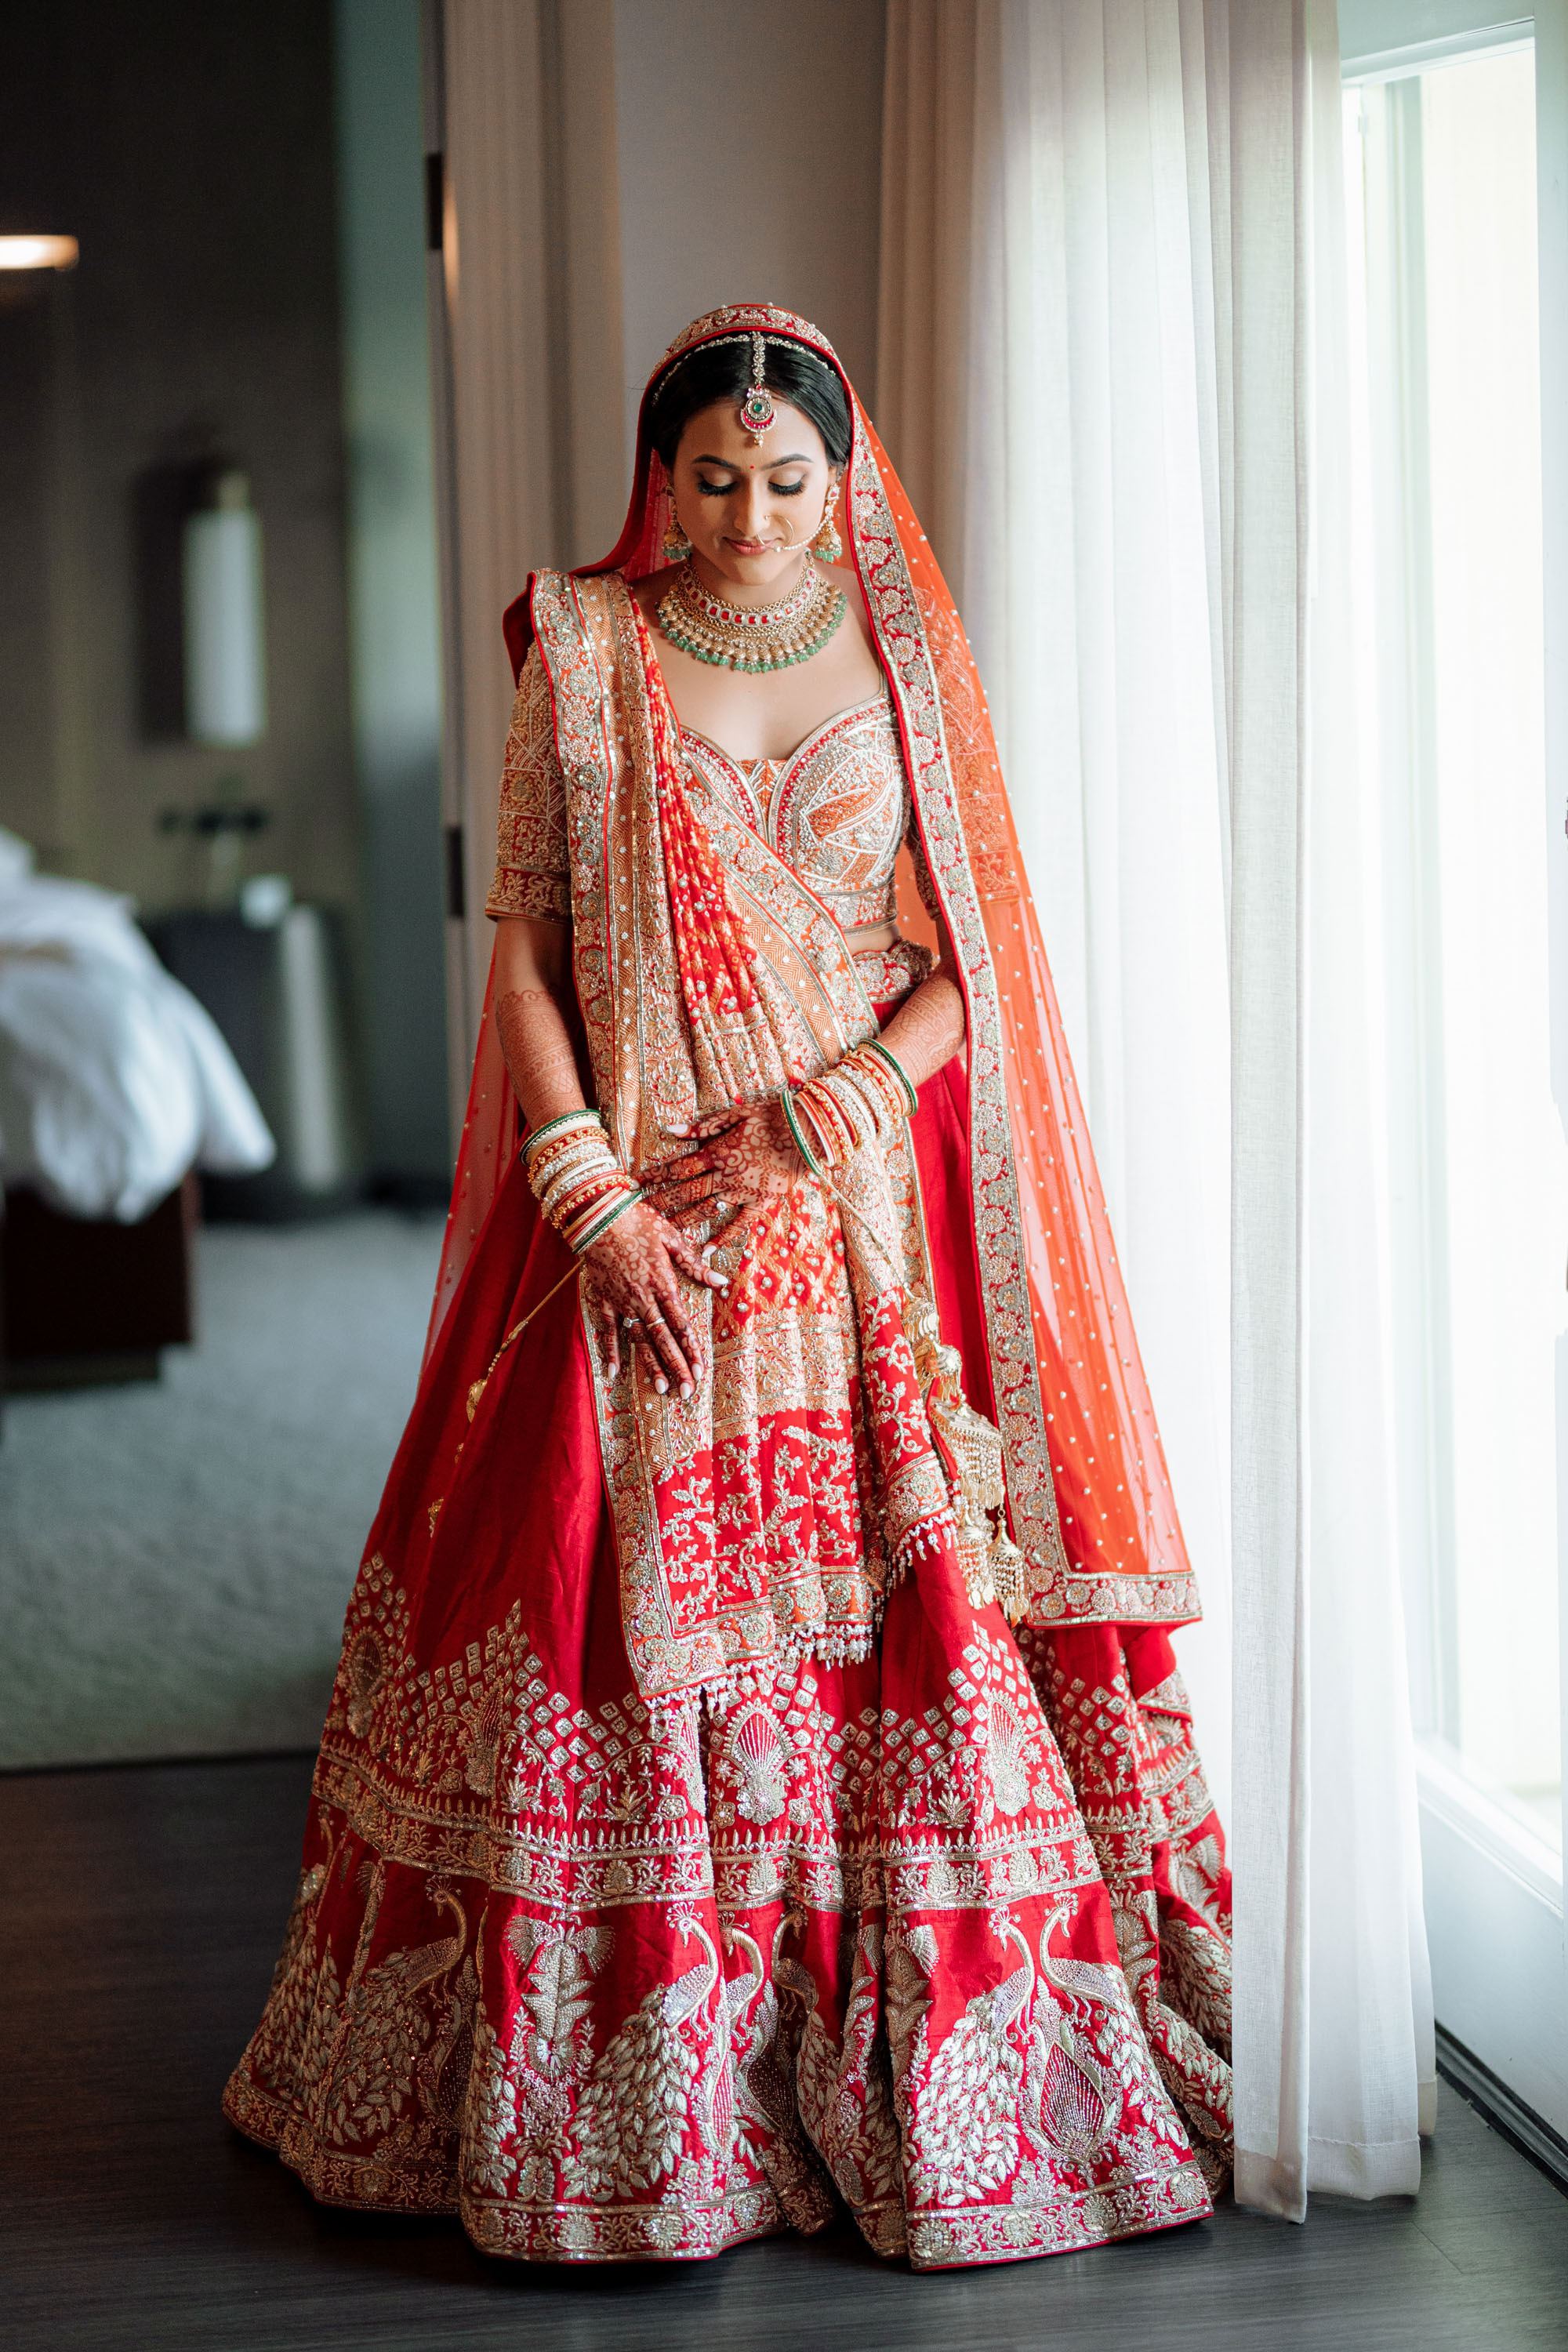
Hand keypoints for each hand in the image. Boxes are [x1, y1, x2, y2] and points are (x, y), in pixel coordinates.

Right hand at [583, 1200, 725, 1394]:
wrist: (597, 1213)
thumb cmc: (637, 1220)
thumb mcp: (671, 1238)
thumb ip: (695, 1265)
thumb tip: (721, 1283)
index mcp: (663, 1284)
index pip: (681, 1325)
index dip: (692, 1350)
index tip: (701, 1371)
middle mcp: (642, 1298)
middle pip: (663, 1340)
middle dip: (677, 1367)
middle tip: (686, 1392)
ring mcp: (620, 1301)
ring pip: (637, 1339)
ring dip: (649, 1365)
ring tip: (661, 1388)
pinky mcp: (602, 1298)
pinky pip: (607, 1329)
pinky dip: (610, 1350)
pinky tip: (613, 1372)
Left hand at [641, 1099, 805, 1232]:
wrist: (806, 1132)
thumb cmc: (771, 1117)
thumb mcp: (735, 1113)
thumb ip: (703, 1126)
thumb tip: (671, 1129)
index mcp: (716, 1152)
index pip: (677, 1167)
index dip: (654, 1175)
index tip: (636, 1183)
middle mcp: (724, 1176)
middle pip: (685, 1193)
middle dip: (661, 1202)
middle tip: (641, 1213)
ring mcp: (741, 1192)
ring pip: (705, 1211)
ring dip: (683, 1221)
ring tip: (664, 1231)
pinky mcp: (760, 1202)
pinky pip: (738, 1224)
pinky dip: (722, 1238)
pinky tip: (706, 1251)